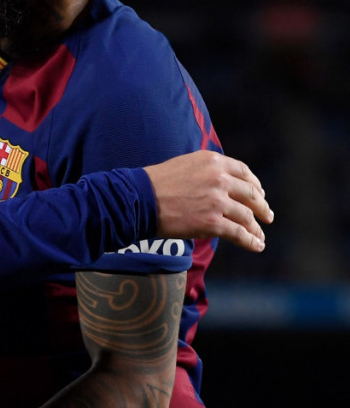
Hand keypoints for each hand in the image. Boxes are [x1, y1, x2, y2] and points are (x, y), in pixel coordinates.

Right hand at [144, 150, 272, 251]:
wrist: (139, 199)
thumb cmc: (156, 184)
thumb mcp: (185, 165)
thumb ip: (207, 171)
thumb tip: (224, 185)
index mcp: (212, 161)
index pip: (243, 171)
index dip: (255, 184)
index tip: (259, 193)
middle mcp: (219, 178)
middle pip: (251, 194)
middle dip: (262, 207)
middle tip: (267, 216)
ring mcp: (217, 201)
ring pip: (246, 216)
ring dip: (256, 228)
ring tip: (260, 236)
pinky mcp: (213, 222)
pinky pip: (239, 233)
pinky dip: (251, 241)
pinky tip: (256, 246)